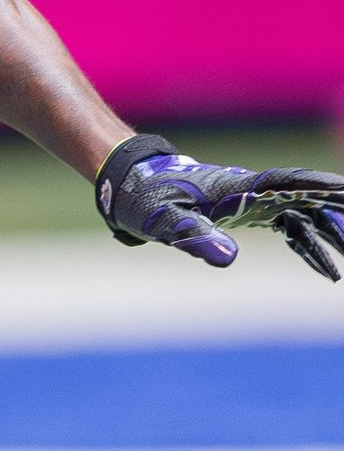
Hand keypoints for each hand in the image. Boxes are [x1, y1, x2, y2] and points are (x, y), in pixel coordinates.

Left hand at [96, 134, 343, 279]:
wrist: (127, 183)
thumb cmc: (143, 197)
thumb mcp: (164, 220)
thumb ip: (195, 236)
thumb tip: (229, 258)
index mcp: (237, 188)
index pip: (289, 184)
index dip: (320, 187)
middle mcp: (250, 191)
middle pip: (306, 200)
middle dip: (336, 215)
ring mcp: (250, 202)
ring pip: (303, 216)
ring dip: (329, 234)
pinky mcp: (244, 214)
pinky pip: (287, 229)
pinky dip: (308, 246)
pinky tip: (324, 268)